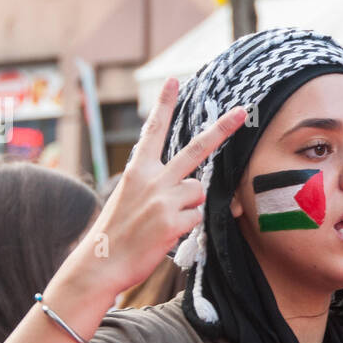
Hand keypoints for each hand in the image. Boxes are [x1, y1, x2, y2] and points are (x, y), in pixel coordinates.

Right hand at [66, 77, 245, 299]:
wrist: (100, 262)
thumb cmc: (116, 233)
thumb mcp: (128, 198)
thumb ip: (156, 185)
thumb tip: (193, 188)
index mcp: (137, 170)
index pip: (153, 131)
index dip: (164, 105)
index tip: (174, 80)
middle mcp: (152, 178)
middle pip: (196, 149)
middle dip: (222, 129)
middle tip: (242, 111)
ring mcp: (163, 199)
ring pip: (199, 192)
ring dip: (190, 206)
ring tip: (164, 221)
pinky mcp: (172, 220)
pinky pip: (196, 218)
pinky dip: (186, 227)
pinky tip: (164, 235)